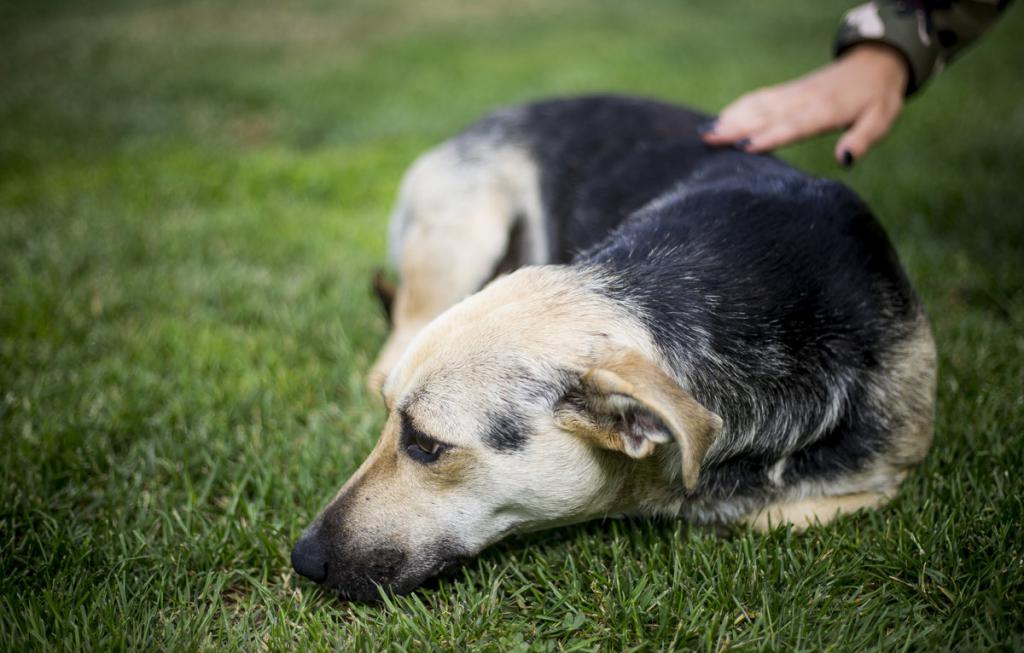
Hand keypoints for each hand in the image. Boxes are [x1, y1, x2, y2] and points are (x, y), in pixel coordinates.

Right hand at [700, 43, 909, 165]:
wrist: (876, 62)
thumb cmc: (878, 98)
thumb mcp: (881, 120)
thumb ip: (862, 140)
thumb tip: (843, 159)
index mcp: (827, 110)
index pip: (794, 125)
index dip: (770, 136)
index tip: (745, 147)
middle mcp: (805, 100)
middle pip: (767, 114)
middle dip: (737, 126)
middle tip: (710, 139)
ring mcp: (794, 94)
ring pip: (759, 104)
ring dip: (731, 117)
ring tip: (707, 132)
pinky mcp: (788, 91)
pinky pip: (760, 98)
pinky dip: (739, 107)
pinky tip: (721, 118)